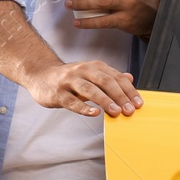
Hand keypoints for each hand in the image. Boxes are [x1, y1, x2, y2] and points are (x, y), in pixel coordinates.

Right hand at [26, 60, 142, 117]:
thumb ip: (110, 77)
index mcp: (94, 67)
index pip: (116, 78)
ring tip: (116, 112)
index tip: (138, 103)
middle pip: (105, 82)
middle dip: (120, 96)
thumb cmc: (70, 78)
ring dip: (105, 101)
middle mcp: (83, 71)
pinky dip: (84, 108)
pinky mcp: (58, 93)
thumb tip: (130, 78)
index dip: (129, 91)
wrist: (40, 75)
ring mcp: (69, 82)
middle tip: (130, 110)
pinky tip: (94, 113)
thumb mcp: (91, 74)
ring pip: (90, 90)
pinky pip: (72, 101)